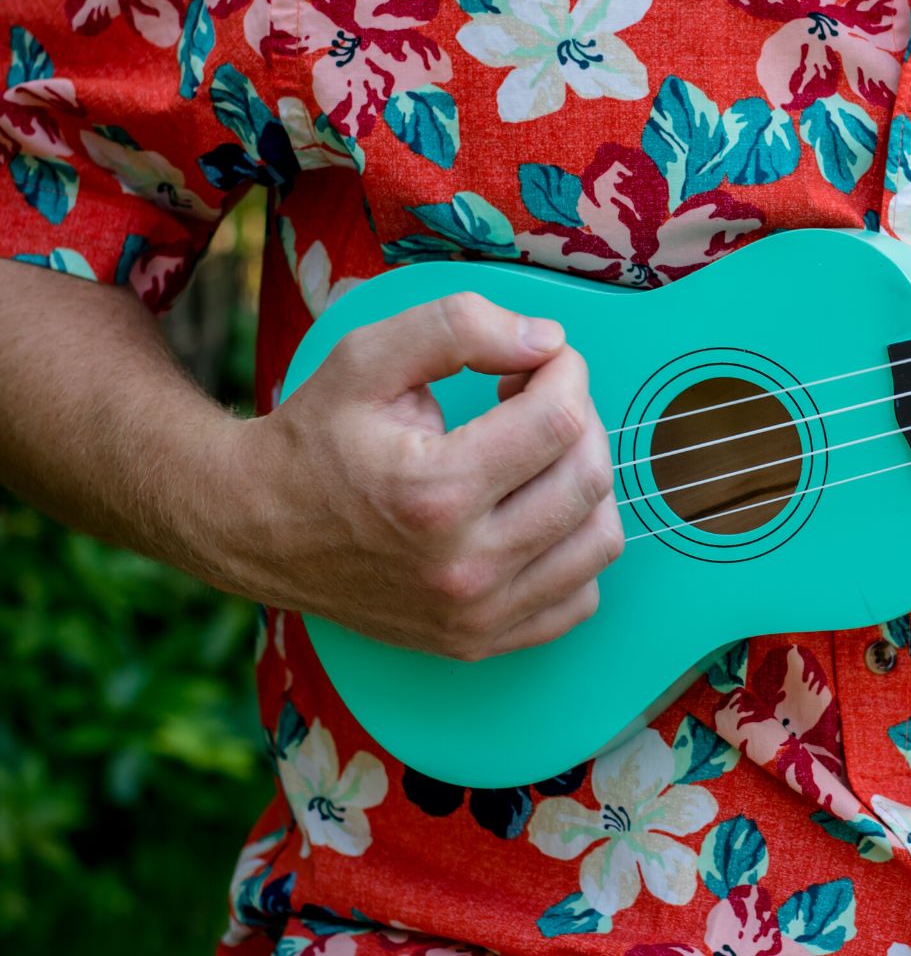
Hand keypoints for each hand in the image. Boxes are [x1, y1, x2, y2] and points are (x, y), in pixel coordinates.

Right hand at [219, 293, 622, 659]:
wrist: (251, 528)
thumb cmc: (314, 438)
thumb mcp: (367, 357)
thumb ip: (459, 327)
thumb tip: (549, 339)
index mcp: (434, 492)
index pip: (560, 420)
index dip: (566, 371)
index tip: (542, 358)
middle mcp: (462, 567)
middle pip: (588, 478)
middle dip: (580, 419)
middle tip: (535, 399)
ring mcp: (474, 615)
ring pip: (599, 539)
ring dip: (585, 480)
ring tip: (535, 454)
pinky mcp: (479, 642)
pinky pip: (580, 597)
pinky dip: (573, 547)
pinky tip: (532, 510)